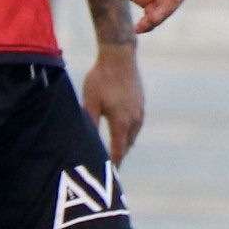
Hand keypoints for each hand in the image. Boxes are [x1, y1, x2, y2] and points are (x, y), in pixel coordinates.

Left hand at [81, 41, 145, 161]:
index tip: (108, 173)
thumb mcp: (90, 102)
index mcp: (122, 122)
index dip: (113, 163)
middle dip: (119, 155)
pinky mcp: (141, 102)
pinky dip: (128, 132)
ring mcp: (140, 110)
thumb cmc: (101, 78)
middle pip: (127, 145)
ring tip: (114, 150)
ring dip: (124, 143)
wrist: (119, 55)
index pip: (118, 150)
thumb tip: (87, 142)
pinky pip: (136, 124)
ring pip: (133, 135)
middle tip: (109, 166)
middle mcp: (135, 119)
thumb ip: (90, 124)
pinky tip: (120, 130)